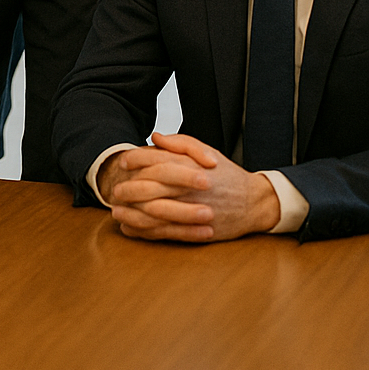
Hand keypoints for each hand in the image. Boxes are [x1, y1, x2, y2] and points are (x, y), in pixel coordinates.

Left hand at [100, 132, 280, 242]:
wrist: (254, 203)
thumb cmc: (227, 175)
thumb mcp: (207, 151)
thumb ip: (180, 143)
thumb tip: (155, 137)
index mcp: (190, 166)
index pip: (155, 160)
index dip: (136, 160)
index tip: (124, 161)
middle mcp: (188, 187)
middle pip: (150, 186)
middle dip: (128, 188)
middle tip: (115, 190)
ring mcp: (190, 210)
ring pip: (153, 212)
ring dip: (131, 213)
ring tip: (116, 211)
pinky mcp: (193, 230)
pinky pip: (163, 232)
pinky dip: (143, 232)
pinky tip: (130, 228)